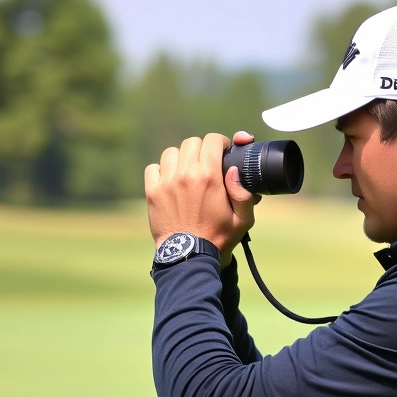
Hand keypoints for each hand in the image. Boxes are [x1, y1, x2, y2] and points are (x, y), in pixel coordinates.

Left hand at [145, 131, 260, 265]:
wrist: (189, 256)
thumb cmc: (218, 238)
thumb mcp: (243, 219)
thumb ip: (244, 193)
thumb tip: (234, 170)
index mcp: (209, 177)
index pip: (213, 140)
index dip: (221, 143)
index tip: (222, 152)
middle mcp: (186, 174)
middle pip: (192, 143)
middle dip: (202, 150)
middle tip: (206, 163)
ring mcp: (166, 182)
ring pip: (172, 152)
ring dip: (181, 159)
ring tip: (187, 172)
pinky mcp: (152, 192)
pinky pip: (153, 168)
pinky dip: (161, 171)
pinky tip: (169, 182)